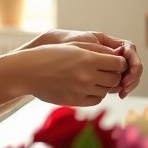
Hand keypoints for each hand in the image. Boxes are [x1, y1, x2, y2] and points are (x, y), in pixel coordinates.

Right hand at [13, 42, 127, 106]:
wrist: (29, 72)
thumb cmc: (50, 54)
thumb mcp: (74, 46)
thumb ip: (97, 50)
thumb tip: (116, 57)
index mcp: (88, 59)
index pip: (119, 64)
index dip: (119, 62)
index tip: (113, 61)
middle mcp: (87, 76)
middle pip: (115, 79)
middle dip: (113, 74)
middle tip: (104, 70)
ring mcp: (82, 91)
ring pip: (106, 91)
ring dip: (104, 84)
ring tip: (92, 77)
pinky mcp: (76, 101)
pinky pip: (96, 100)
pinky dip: (96, 94)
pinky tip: (87, 87)